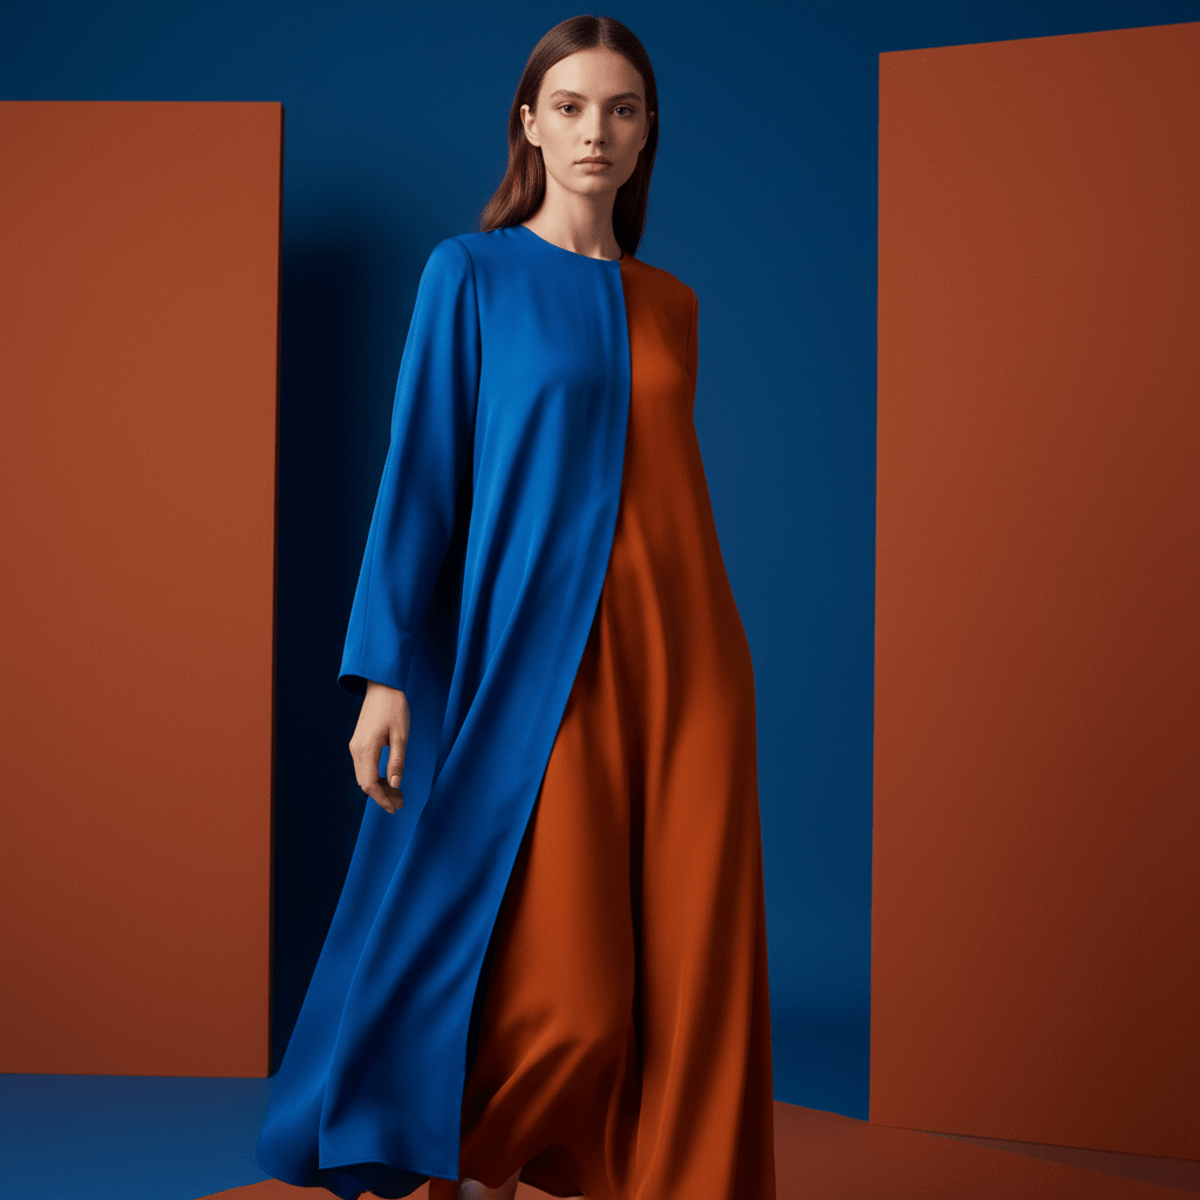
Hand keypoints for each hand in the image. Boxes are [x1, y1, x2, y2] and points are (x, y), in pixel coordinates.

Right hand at [349, 681, 410, 813]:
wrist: (382, 686)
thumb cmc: (394, 708)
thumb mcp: (401, 736)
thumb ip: (397, 761)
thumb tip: (396, 785)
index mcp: (366, 749)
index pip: (371, 785)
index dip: (382, 800)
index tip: (395, 809)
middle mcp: (356, 750)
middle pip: (365, 783)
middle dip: (382, 796)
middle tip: (401, 803)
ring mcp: (355, 746)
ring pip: (364, 776)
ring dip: (379, 788)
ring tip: (398, 794)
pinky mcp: (358, 743)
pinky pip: (364, 767)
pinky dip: (376, 777)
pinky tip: (389, 779)